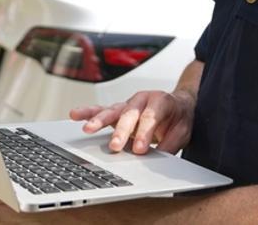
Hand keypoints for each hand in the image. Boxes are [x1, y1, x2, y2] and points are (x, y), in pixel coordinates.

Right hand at [69, 88, 195, 155]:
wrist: (179, 106)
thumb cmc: (179, 118)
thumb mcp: (182, 132)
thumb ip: (169, 144)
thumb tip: (157, 158)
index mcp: (161, 101)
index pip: (150, 117)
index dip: (144, 133)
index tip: (139, 149)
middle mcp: (142, 99)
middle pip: (129, 114)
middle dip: (121, 131)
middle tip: (114, 146)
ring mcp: (128, 104)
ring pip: (112, 111)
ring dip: (99, 120)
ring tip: (87, 128)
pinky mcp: (119, 111)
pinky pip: (102, 111)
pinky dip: (89, 113)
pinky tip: (75, 115)